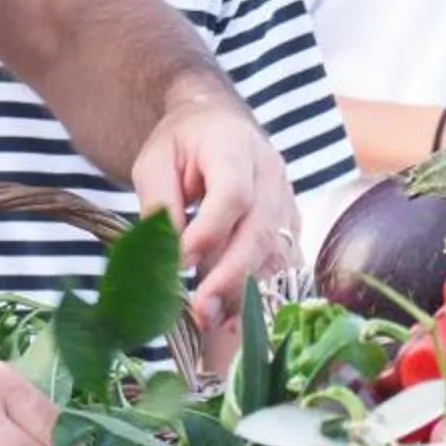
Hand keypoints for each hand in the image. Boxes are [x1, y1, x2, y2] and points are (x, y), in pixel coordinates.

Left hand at [130, 90, 299, 333]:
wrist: (216, 124)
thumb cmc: (181, 143)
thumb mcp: (155, 162)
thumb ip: (160, 204)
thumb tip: (168, 254)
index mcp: (234, 148)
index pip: (232, 195)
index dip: (209, 233)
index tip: (180, 262)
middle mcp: (270, 174)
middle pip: (261, 230)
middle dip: (231, 276)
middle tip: (200, 310)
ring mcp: (286, 200)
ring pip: (278, 253)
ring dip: (248, 291)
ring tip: (214, 321)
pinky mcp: (291, 225)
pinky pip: (285, 263)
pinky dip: (264, 292)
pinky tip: (236, 317)